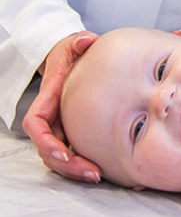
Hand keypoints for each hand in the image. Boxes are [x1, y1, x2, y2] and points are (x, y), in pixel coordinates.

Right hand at [22, 31, 99, 182]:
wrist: (73, 59)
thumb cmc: (71, 52)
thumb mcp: (73, 43)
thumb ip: (79, 40)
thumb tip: (86, 40)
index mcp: (48, 98)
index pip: (36, 124)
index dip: (46, 141)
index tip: (63, 151)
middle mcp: (51, 117)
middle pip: (49, 150)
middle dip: (67, 165)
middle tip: (91, 173)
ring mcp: (61, 126)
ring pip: (60, 157)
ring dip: (76, 169)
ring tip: (99, 176)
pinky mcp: (74, 131)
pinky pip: (74, 152)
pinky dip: (85, 162)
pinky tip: (107, 169)